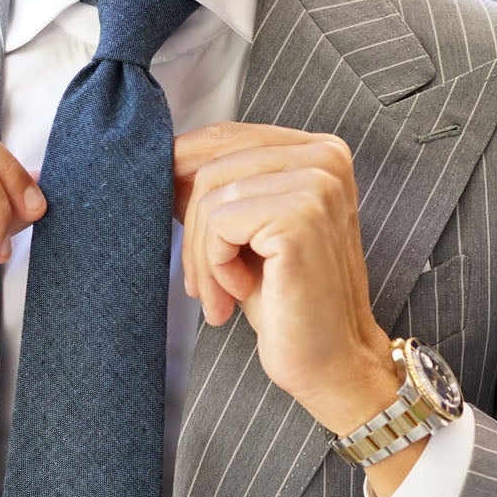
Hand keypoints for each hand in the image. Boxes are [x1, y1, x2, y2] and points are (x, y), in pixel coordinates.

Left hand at [173, 122, 402, 435]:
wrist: (331, 360)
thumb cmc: (287, 302)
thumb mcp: (244, 233)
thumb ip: (214, 190)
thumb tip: (165, 159)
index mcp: (317, 152)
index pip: (225, 136)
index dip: (183, 172)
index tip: (169, 213)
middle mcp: (324, 158)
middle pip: (209, 165)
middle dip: (193, 231)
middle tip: (204, 284)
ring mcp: (316, 183)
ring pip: (207, 196)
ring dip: (201, 256)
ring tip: (222, 295)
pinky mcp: (301, 215)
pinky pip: (218, 224)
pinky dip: (215, 266)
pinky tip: (239, 292)